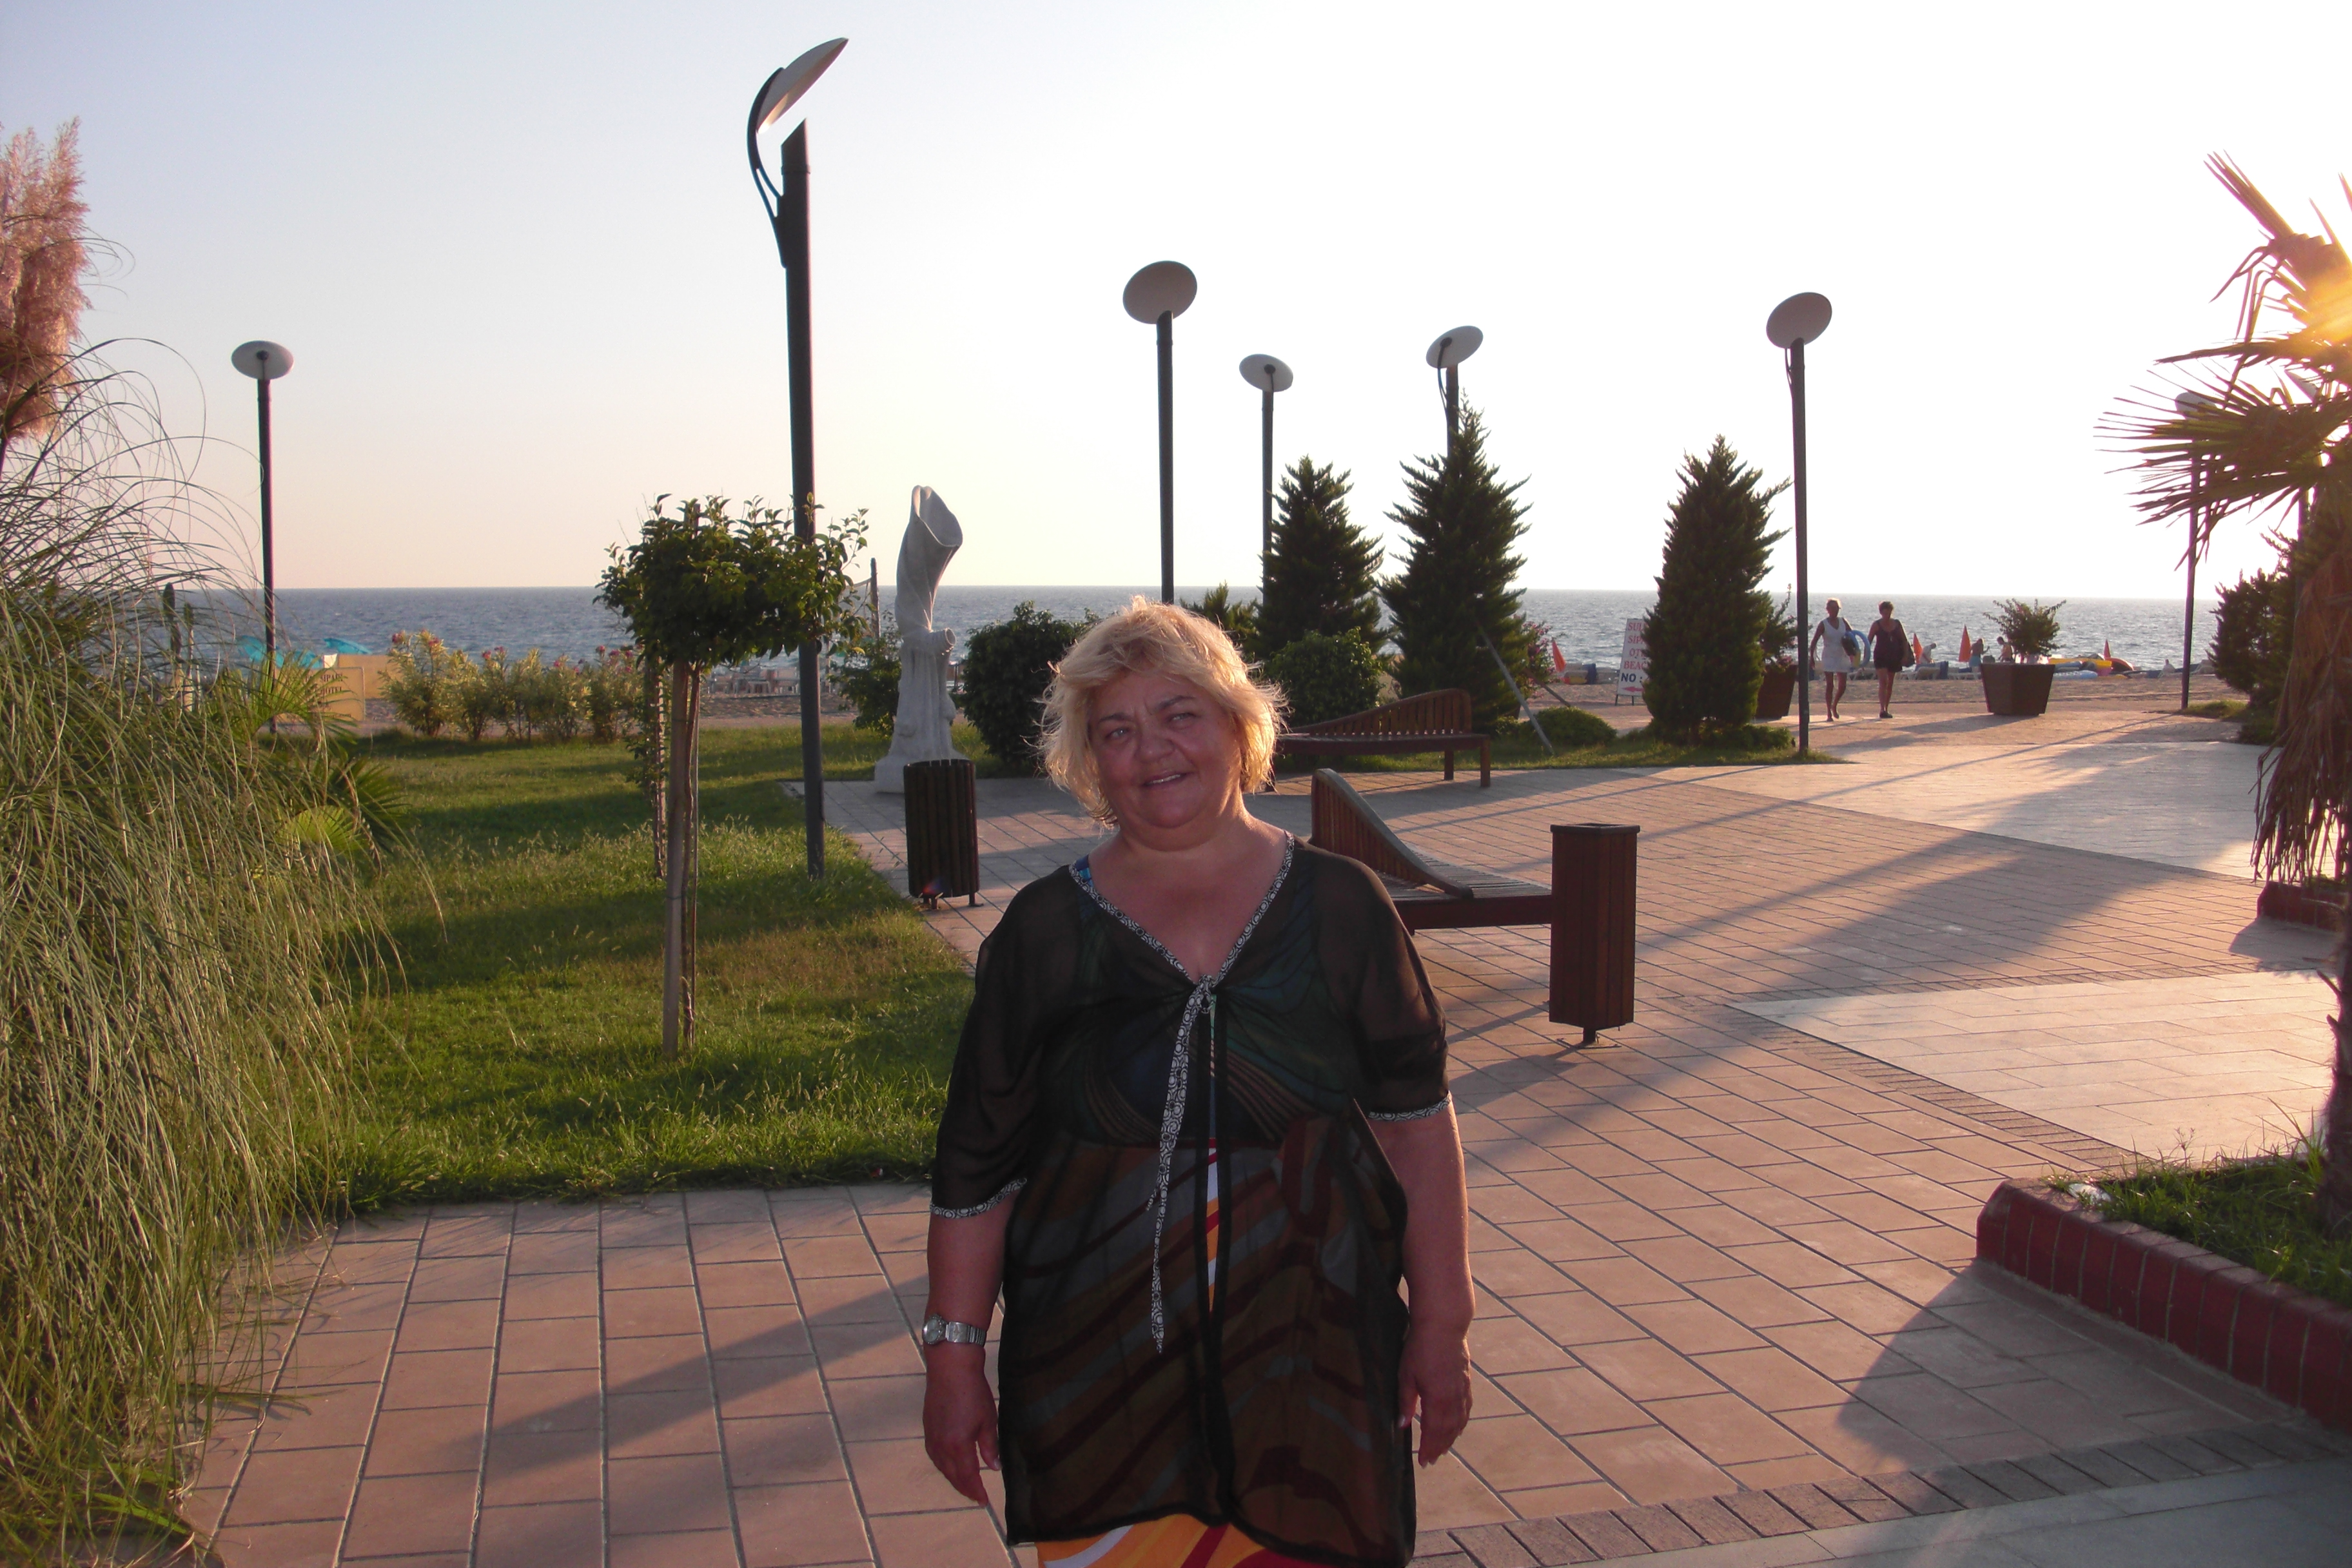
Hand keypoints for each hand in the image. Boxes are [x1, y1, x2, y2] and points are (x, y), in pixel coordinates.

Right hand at [922, 1345, 998, 1503]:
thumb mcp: (987, 1420)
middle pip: (953, 1476)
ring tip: (965, 1484)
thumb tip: (994, 1467)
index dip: (976, 1491)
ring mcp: (931, 1438)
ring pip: (942, 1467)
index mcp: (958, 1446)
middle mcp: (941, 1447)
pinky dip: (944, 1465)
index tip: (984, 1501)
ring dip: (954, 1478)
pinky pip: (935, 1456)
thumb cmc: (972, 1392)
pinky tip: (950, 1465)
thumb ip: (989, 1447)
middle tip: (976, 1496)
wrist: (950, 1368)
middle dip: (965, 1488)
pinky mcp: (927, 1429)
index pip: (968, 1477)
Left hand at [1395, 1320, 1471, 1465]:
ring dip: (1451, 1438)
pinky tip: (1458, 1427)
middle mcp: (1453, 1399)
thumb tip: (1402, 1424)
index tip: (1424, 1462)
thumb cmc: (1420, 1348)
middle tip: (1432, 1461)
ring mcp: (1462, 1390)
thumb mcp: (1406, 1375)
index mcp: (1437, 1400)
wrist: (1443, 1326)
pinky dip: (1462, 1422)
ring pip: (1459, 1422)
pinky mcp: (1466, 1382)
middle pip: (1448, 1431)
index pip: (1433, 1431)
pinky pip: (1466, 1409)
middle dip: (1439, 1447)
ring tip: (1443, 1449)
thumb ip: (1405, 1401)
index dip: (1428, 1448)